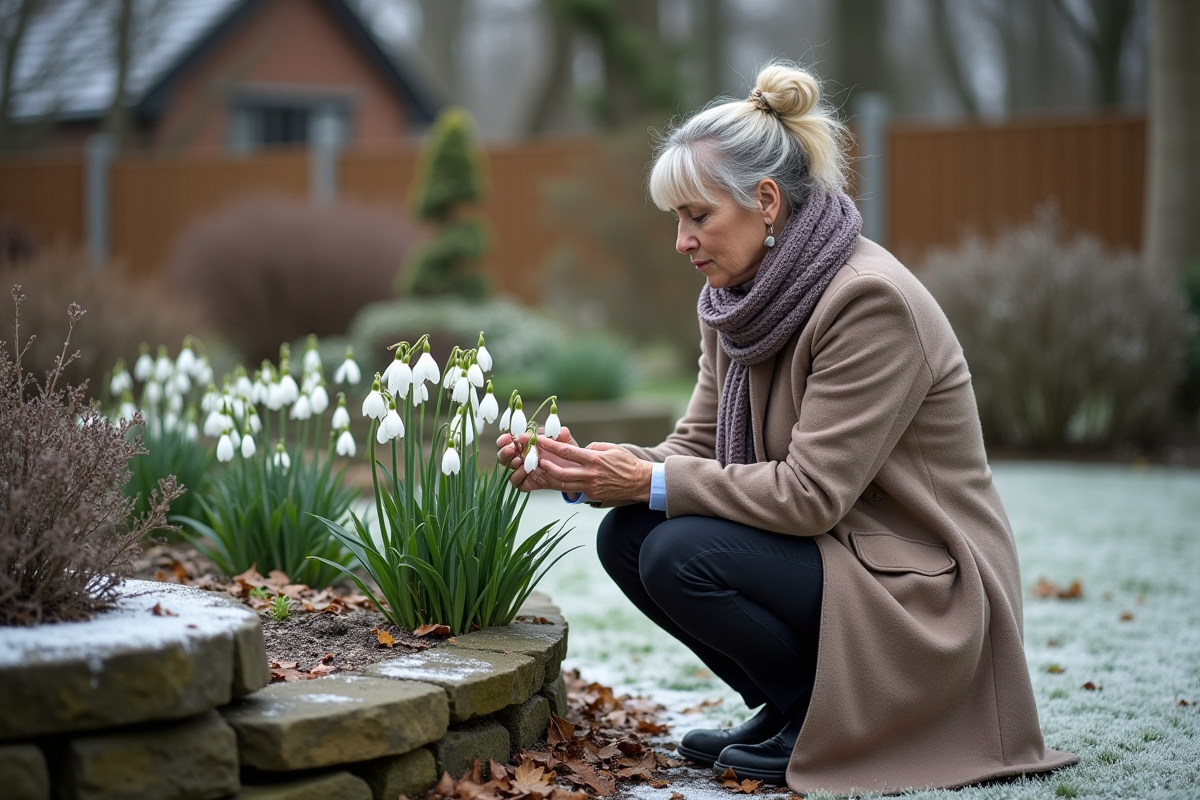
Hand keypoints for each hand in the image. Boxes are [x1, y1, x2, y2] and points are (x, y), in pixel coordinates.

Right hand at [496, 426, 577, 492]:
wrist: (574, 471)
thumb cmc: (566, 452)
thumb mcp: (566, 441)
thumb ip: (562, 435)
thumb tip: (559, 432)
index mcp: (526, 444)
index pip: (509, 441)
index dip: (504, 439)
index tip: (508, 438)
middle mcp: (522, 457)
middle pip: (504, 457)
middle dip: (505, 453)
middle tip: (512, 450)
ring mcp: (525, 471)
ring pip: (509, 471)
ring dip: (513, 466)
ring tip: (521, 461)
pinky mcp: (530, 483)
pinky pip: (519, 484)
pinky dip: (520, 479)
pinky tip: (527, 473)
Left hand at [531, 437, 652, 503]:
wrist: (640, 482)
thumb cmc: (626, 462)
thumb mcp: (610, 448)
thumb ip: (592, 447)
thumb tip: (579, 450)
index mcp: (595, 459)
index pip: (568, 452)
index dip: (551, 446)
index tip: (540, 441)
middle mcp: (591, 475)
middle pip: (560, 473)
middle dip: (544, 466)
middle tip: (534, 459)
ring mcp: (590, 487)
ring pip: (563, 485)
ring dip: (548, 478)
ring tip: (538, 471)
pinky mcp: (591, 494)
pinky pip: (572, 490)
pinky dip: (559, 485)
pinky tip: (551, 479)